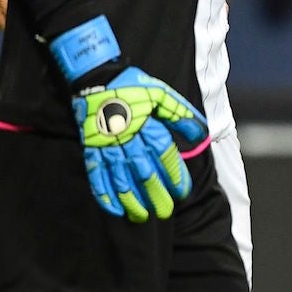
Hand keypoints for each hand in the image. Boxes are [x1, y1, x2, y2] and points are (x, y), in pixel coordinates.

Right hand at [53, 15, 206, 221]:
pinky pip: (96, 173)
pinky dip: (103, 192)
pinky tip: (113, 208)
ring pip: (119, 176)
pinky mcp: (91, 147)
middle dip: (155, 193)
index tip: (182, 192)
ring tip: (141, 216)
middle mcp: (126, 136)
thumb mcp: (161, 94)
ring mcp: (106, 143)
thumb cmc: (132, 86)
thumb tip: (201, 134)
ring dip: (131, 199)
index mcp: (146, 124)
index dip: (174, 174)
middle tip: (165, 211)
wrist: (95, 75)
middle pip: (143, 170)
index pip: (163, 154)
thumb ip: (180, 114)